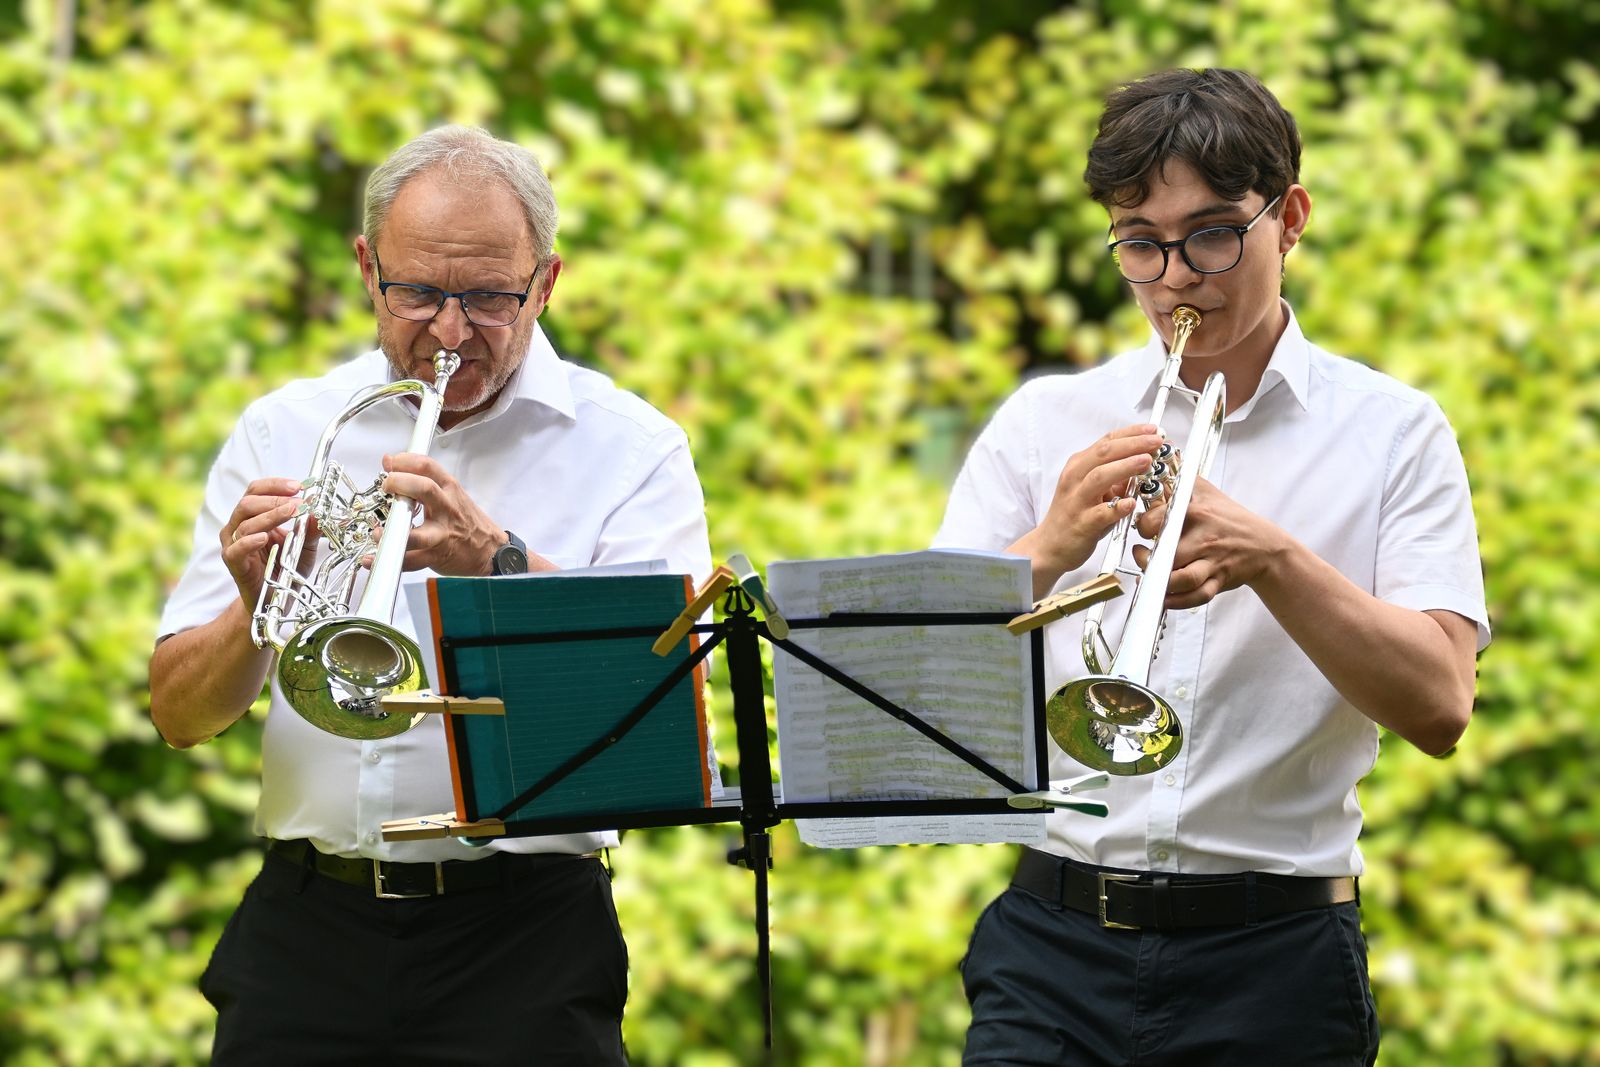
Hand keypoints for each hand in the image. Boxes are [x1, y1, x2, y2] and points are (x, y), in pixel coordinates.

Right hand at [221, 477, 310, 610]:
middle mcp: (239, 526)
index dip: (275, 485)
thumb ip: (311, 529)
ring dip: (270, 516)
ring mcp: (233, 544)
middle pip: (248, 503)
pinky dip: (249, 541)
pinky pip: (235, 549)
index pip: (256, 491)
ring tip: (291, 512)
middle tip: (299, 502)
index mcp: (253, 516)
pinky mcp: (233, 563)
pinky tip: (264, 537)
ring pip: (244, 523)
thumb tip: (320, 512)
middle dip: (275, 500)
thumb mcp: (305, 546)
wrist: (274, 598)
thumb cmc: (285, 567)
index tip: (298, 486)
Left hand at [378, 452, 502, 575]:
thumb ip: (423, 478)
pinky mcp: (435, 556)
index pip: (426, 466)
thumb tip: (392, 462)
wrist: (491, 552)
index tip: (389, 463)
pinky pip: (410, 560)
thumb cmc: (468, 523)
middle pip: (423, 489)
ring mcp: (441, 534)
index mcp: (450, 490)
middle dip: (397, 484)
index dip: (403, 461)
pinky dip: (388, 560)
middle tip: (385, 488)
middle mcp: (446, 509)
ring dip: (391, 532)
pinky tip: (373, 558)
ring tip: (378, 532)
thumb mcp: (451, 494)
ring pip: (417, 533)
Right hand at [1020, 424, 1165, 584]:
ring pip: (1100, 477)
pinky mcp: (1081, 524)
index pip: (1107, 441)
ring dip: (1125, 467)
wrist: (1049, 546)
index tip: (1153, 429)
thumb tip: (1145, 461)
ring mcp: (1077, 501)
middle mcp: (1075, 478)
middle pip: (1104, 453)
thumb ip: (1116, 475)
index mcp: (1079, 466)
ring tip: (1147, 461)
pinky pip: (1100, 513)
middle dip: (1133, 444)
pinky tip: (1131, 503)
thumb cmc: (1074, 515)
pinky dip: (1116, 507)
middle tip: (1156, 441)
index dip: (1132, 433)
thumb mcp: (1094, 489)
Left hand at [1132, 477, 1282, 609]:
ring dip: (1159, 580)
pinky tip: (1162, 597)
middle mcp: (1205, 537)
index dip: (1144, 524)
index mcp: (1197, 512)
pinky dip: (1177, 601)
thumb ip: (1181, 478)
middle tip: (1142, 552)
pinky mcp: (1218, 580)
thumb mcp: (1207, 491)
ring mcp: (1212, 561)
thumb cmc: (1230, 518)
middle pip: (1167, 551)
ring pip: (1181, 578)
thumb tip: (1159, 455)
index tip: (1142, 527)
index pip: (1160, 518)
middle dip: (1146, 556)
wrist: (1264, 545)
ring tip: (1147, 573)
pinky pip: (1196, 596)